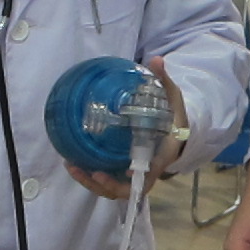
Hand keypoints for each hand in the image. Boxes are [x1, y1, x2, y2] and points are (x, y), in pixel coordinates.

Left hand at [63, 55, 190, 200]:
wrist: (176, 129)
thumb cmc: (173, 116)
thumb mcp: (171, 97)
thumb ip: (162, 81)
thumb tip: (156, 59)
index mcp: (160, 155)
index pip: (151, 172)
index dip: (140, 176)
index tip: (128, 171)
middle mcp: (146, 169)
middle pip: (128, 189)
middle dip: (109, 186)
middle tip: (92, 173)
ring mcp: (132, 173)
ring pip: (113, 189)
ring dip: (92, 183)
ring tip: (72, 167)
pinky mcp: (122, 170)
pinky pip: (107, 180)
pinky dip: (90, 176)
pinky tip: (72, 162)